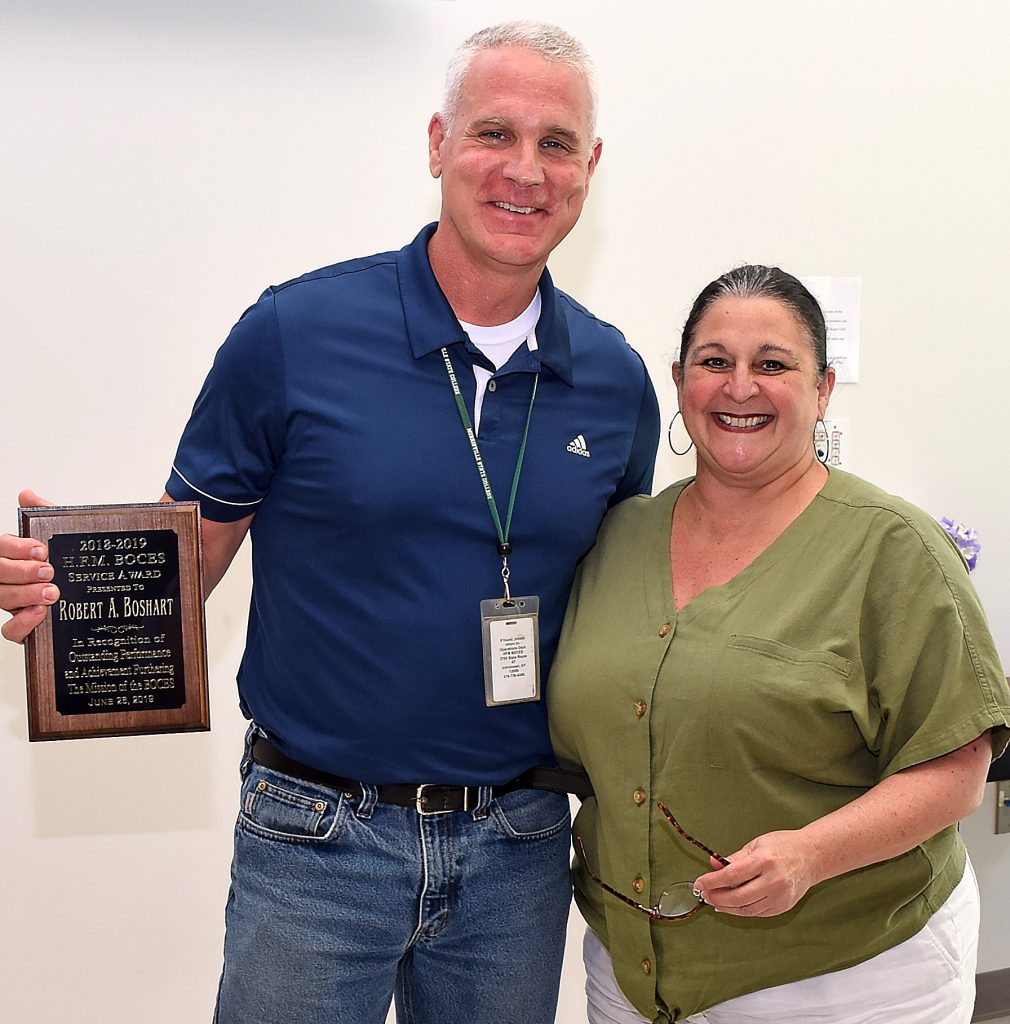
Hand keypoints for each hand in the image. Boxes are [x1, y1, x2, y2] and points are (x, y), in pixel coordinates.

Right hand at [0, 490, 56, 642]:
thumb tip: (27, 495)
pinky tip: (40, 613)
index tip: (41, 549)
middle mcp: (8, 578)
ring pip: (2, 598)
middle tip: (48, 571)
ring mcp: (13, 602)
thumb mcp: (63, 536)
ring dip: (25, 594)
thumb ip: (44, 514)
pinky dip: (23, 623)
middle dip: (21, 571)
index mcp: (12, 555)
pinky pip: (10, 630)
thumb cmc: (70, 563)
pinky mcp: (23, 626)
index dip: (16, 547)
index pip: (0, 546)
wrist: (94, 593)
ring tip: (51, 592)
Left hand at [692, 829, 818, 917]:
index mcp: (763, 861)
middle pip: (738, 897)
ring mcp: (780, 896)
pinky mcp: (783, 906)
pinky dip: (742, 911)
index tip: (699, 883)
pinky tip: (731, 906)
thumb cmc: (783, 846)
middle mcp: (773, 880)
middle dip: (717, 898)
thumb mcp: (756, 845)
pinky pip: (758, 913)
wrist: (811, 857)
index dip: (712, 881)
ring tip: (715, 901)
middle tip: (705, 895)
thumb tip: (713, 865)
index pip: (731, 875)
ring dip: (727, 907)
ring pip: (747, 909)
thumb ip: (734, 858)